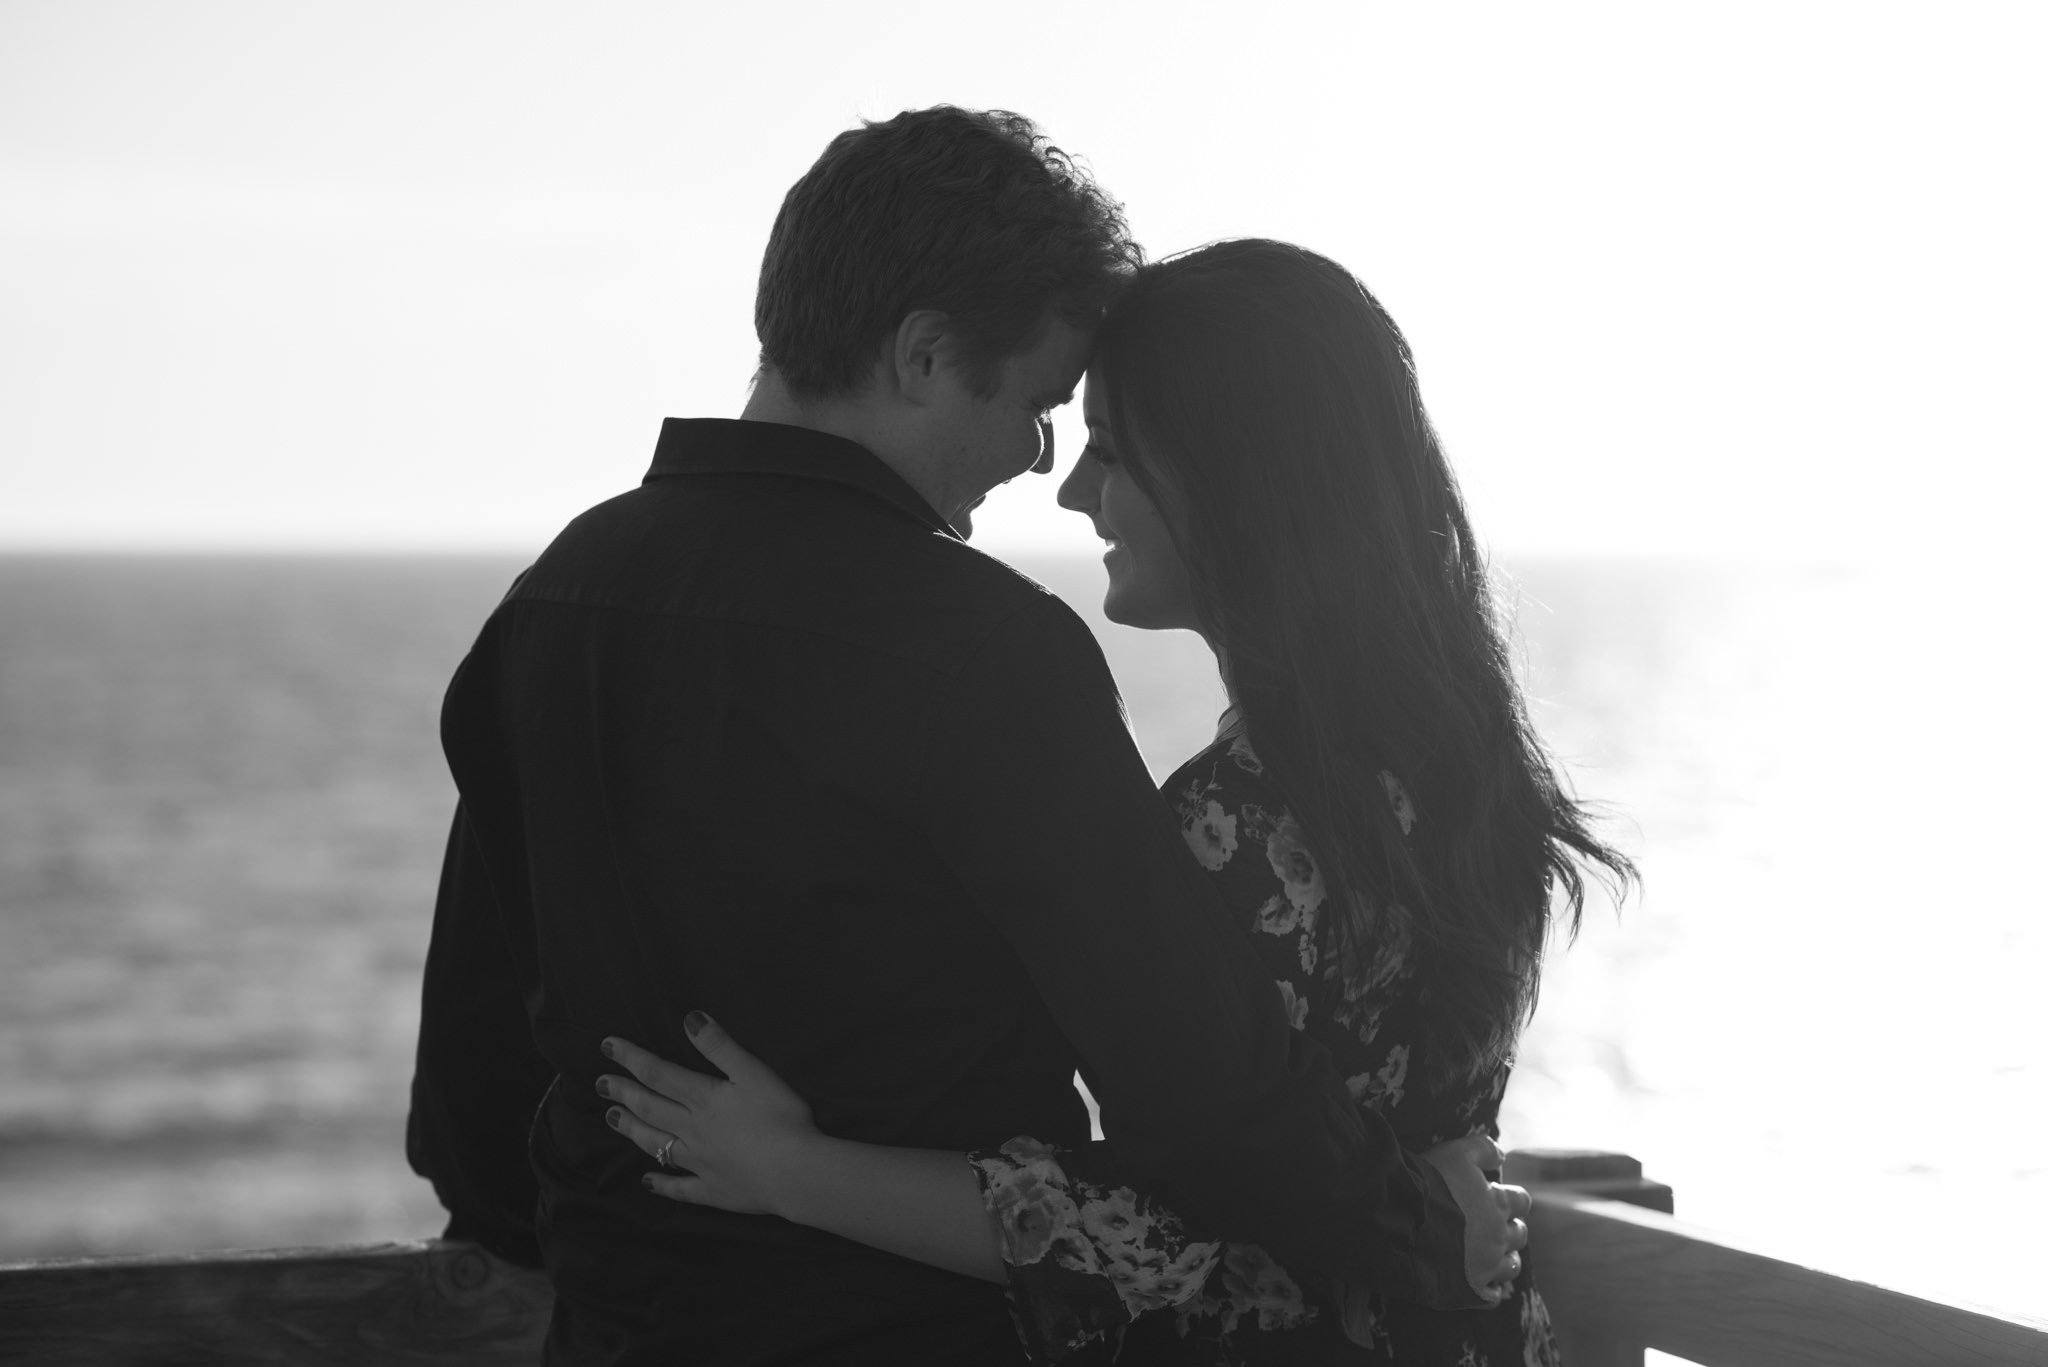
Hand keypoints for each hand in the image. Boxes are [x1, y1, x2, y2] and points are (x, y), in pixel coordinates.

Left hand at [596, 1013, 818, 1217]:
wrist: (793, 1172)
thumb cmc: (780, 1117)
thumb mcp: (753, 1072)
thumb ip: (720, 1047)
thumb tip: (690, 1019)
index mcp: (703, 1098)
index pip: (659, 1073)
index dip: (631, 1058)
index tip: (607, 1047)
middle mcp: (693, 1130)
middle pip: (651, 1108)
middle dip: (624, 1093)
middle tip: (600, 1085)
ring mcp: (700, 1163)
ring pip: (658, 1144)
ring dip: (633, 1131)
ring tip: (613, 1120)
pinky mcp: (713, 1190)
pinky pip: (680, 1187)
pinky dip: (662, 1183)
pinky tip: (647, 1181)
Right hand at [1418, 1133, 1531, 1305]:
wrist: (1399, 1223)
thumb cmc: (1428, 1184)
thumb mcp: (1455, 1153)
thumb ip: (1482, 1148)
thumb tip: (1502, 1154)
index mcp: (1498, 1205)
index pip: (1522, 1201)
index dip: (1511, 1199)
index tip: (1497, 1198)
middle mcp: (1498, 1237)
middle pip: (1519, 1235)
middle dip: (1509, 1229)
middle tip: (1490, 1226)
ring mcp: (1486, 1267)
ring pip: (1511, 1266)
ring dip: (1504, 1259)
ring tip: (1487, 1254)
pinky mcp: (1471, 1291)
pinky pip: (1492, 1297)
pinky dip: (1488, 1289)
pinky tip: (1476, 1280)